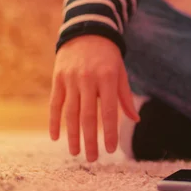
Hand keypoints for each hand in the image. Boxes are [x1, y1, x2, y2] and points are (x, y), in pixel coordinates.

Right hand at [49, 35, 139, 161]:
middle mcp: (88, 80)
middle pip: (89, 116)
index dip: (110, 132)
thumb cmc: (108, 57)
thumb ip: (125, 97)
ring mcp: (71, 79)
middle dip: (91, 140)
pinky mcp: (58, 79)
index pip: (110, 111)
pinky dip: (54, 121)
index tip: (111, 150)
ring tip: (75, 153)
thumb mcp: (121, 73)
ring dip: (72, 135)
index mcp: (108, 78)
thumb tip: (135, 119)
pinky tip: (56, 137)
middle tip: (92, 159)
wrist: (87, 32)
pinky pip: (55, 104)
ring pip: (71, 113)